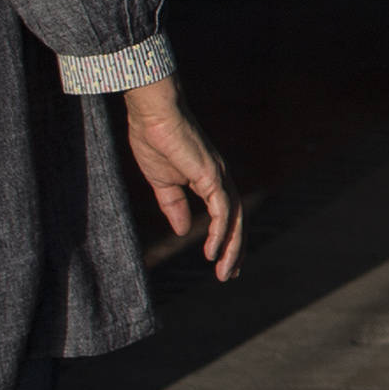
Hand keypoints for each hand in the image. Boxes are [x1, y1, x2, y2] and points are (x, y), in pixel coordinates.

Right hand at [122, 77, 243, 279]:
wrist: (152, 114)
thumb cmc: (154, 140)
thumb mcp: (162, 182)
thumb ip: (174, 205)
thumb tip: (183, 230)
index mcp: (209, 180)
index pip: (225, 214)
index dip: (226, 238)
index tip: (222, 262)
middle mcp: (220, 178)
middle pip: (236, 219)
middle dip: (235, 249)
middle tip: (229, 275)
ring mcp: (218, 176)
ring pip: (234, 218)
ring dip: (231, 247)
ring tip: (224, 271)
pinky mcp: (211, 174)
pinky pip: (222, 209)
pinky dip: (220, 231)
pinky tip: (212, 250)